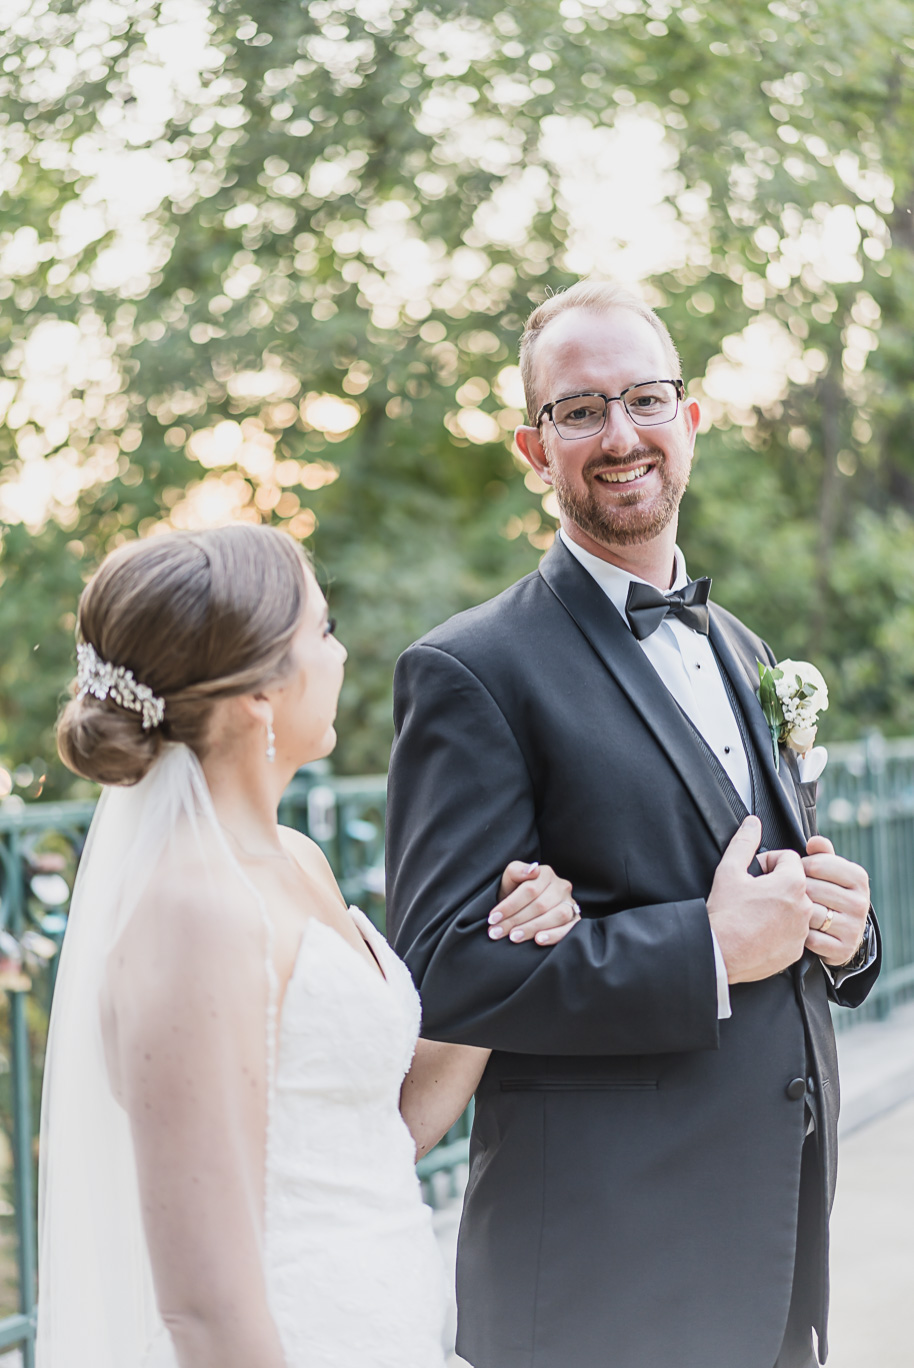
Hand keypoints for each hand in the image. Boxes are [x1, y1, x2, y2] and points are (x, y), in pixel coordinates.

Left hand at [488, 861, 579, 946]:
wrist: (526, 910)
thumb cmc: (515, 894)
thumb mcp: (510, 881)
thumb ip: (516, 871)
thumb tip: (532, 869)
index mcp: (546, 873)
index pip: (529, 889)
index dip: (509, 905)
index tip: (493, 918)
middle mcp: (562, 886)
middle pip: (540, 905)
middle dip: (516, 920)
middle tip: (497, 932)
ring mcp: (571, 903)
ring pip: (556, 916)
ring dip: (532, 928)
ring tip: (514, 937)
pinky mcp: (576, 920)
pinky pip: (570, 928)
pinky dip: (554, 935)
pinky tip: (538, 940)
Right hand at [707, 816, 813, 982]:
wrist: (720, 953)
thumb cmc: (725, 913)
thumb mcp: (729, 870)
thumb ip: (744, 842)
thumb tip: (752, 823)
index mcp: (792, 883)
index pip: (788, 858)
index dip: (768, 862)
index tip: (753, 874)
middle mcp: (804, 906)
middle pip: (795, 883)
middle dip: (776, 883)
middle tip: (752, 893)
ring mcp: (802, 931)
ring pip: (795, 908)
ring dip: (780, 906)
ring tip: (755, 913)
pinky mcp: (796, 950)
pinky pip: (794, 932)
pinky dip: (780, 928)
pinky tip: (759, 930)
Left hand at [802, 834, 869, 966]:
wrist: (841, 934)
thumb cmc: (828, 895)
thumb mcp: (829, 872)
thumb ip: (821, 854)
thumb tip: (815, 841)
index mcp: (858, 878)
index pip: (817, 864)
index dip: (800, 867)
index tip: (800, 873)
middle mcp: (861, 902)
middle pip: (811, 889)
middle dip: (796, 891)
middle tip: (793, 894)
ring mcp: (854, 927)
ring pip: (810, 913)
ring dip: (796, 912)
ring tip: (794, 910)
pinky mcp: (843, 949)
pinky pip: (809, 938)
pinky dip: (800, 935)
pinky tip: (800, 930)